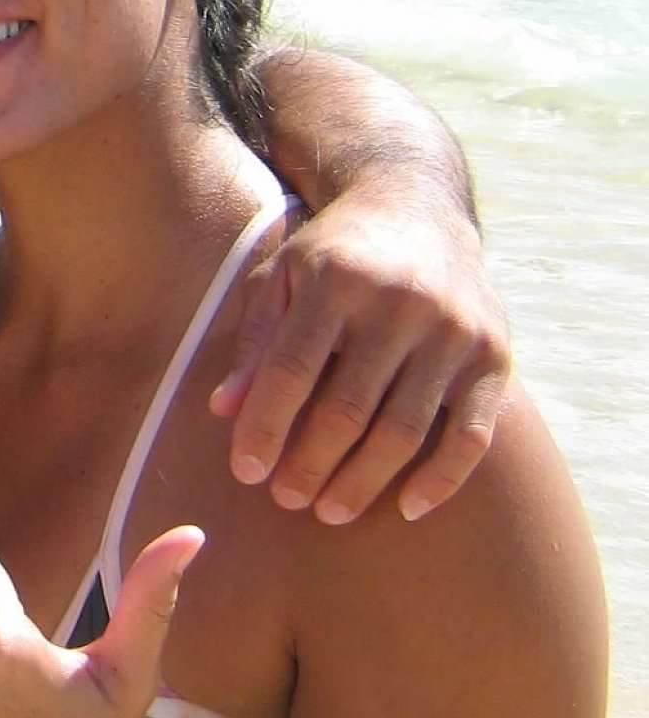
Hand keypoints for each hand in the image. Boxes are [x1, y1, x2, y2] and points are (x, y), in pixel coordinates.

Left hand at [212, 194, 509, 523]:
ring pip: (405, 431)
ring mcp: (453, 332)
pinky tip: (407, 508)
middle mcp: (399, 305)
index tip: (245, 473)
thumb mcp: (280, 276)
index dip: (265, 428)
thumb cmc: (331, 253)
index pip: (290, 371)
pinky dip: (441, 480)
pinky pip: (471, 435)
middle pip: (347, 410)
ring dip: (364, 482)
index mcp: (334, 281)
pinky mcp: (494, 355)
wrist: (416, 206)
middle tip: (287, 500)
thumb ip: (255, 340)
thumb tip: (223, 410)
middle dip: (311, 465)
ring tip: (330, 511)